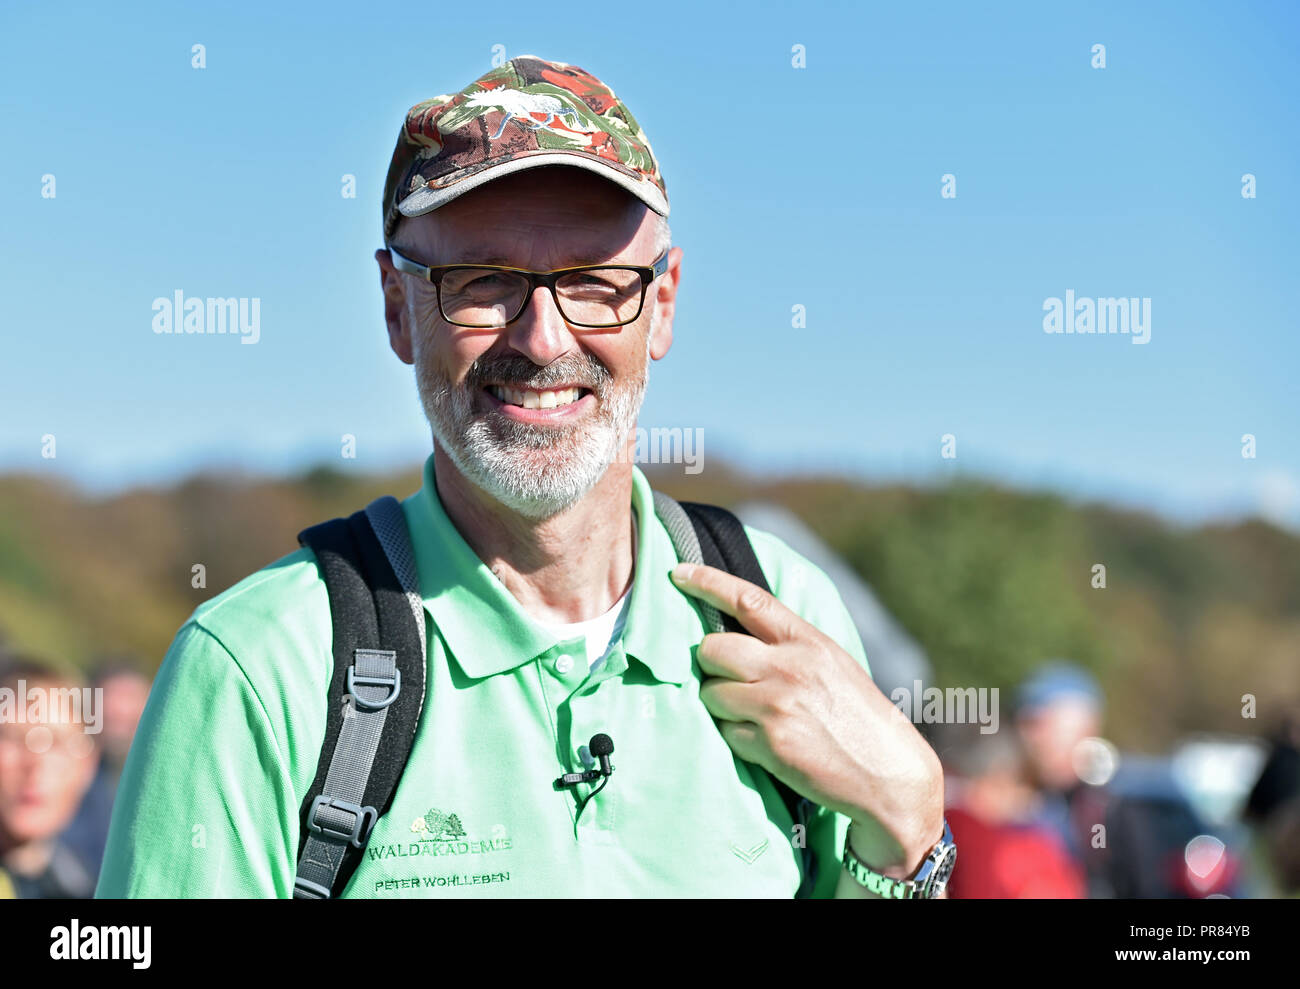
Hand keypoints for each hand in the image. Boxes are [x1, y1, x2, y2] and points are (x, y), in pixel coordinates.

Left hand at [670, 561, 944, 873]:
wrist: (887, 772)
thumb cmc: (855, 715)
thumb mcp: (830, 662)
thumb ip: (787, 644)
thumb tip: (734, 628)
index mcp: (806, 641)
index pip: (747, 599)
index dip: (707, 581)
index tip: (678, 572)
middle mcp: (789, 666)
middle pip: (711, 648)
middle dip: (710, 664)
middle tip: (729, 679)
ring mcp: (777, 704)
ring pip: (710, 692)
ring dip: (721, 705)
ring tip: (753, 716)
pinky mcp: (770, 743)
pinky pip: (725, 731)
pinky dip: (737, 738)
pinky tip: (765, 743)